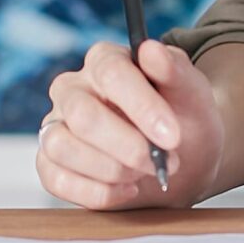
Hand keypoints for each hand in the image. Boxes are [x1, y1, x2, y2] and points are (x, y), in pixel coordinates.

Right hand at [35, 40, 224, 209]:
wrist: (183, 160)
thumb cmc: (184, 119)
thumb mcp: (193, 93)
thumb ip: (175, 70)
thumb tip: (151, 50)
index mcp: (104, 60)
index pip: (112, 74)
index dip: (142, 106)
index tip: (171, 136)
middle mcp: (72, 89)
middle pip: (82, 114)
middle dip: (128, 146)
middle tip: (163, 163)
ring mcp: (56, 126)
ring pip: (61, 146)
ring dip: (111, 170)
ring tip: (144, 174)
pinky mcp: (50, 163)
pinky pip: (56, 180)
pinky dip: (97, 193)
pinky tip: (127, 190)